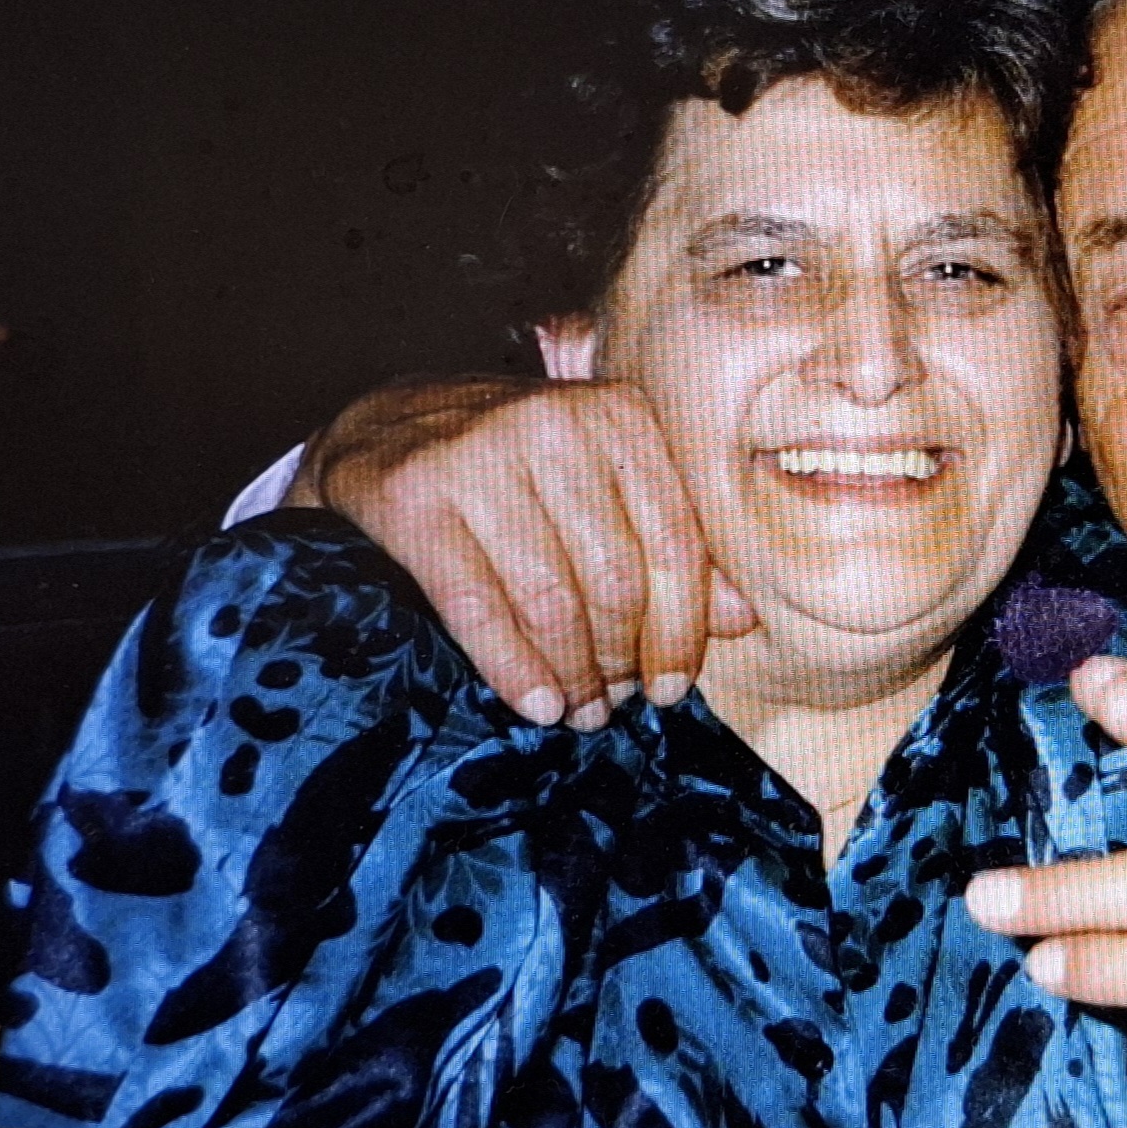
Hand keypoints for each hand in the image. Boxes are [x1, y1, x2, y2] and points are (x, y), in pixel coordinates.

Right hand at [284, 375, 753, 726]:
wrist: (385, 432)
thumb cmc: (519, 473)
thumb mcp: (604, 486)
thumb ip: (672, 543)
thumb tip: (741, 619)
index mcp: (620, 416)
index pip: (674, 545)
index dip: (680, 631)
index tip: (671, 687)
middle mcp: (554, 424)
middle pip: (614, 579)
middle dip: (621, 659)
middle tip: (614, 703)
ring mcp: (478, 455)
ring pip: (551, 600)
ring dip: (572, 674)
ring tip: (578, 711)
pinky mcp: (415, 497)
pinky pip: (479, 608)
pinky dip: (514, 669)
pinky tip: (536, 704)